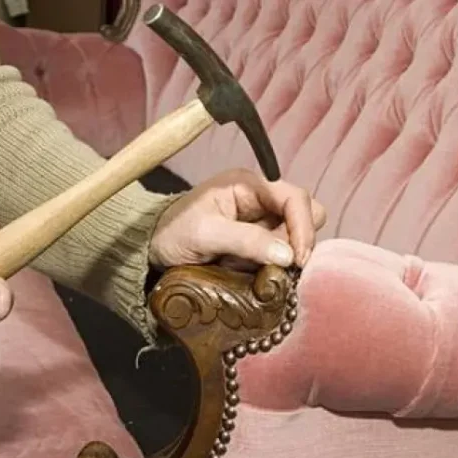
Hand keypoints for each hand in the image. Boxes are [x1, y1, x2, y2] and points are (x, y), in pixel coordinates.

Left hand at [150, 169, 326, 268]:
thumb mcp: (205, 234)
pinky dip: (272, 267)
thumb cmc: (173, 232)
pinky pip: (280, 256)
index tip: (298, 259)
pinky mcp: (259, 243)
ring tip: (252, 268)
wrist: (152, 248)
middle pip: (305, 216)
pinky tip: (250, 272)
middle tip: (276, 265)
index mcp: (250, 185)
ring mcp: (262, 222)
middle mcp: (261, 200)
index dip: (304, 227)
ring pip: (294, 239)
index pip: (296, 198)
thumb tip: (288, 256)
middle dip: (295, 243)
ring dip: (281, 258)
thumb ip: (246, 241)